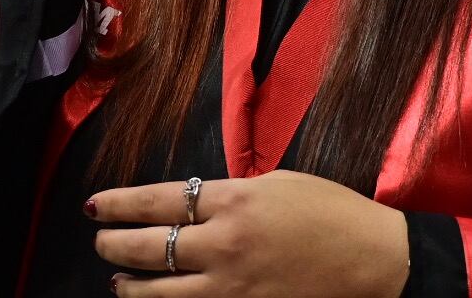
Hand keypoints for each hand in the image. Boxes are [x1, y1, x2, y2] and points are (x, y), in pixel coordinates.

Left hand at [90, 171, 409, 297]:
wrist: (375, 261)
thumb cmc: (331, 212)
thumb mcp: (276, 184)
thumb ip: (229, 195)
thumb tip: (190, 204)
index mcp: (234, 201)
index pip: (159, 201)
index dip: (120, 204)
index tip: (96, 205)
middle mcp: (227, 245)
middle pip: (150, 247)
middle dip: (115, 244)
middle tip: (101, 241)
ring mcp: (234, 288)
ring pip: (161, 293)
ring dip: (131, 286)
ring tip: (118, 281)